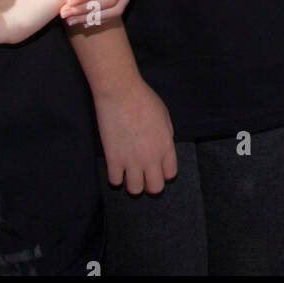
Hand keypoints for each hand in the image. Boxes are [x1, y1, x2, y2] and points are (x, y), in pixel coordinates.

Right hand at [94, 78, 177, 194]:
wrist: (120, 92)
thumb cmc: (143, 98)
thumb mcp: (164, 115)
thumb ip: (166, 134)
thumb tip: (163, 146)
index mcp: (166, 146)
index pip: (170, 174)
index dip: (163, 172)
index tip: (156, 166)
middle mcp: (151, 158)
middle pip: (155, 188)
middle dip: (150, 183)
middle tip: (143, 173)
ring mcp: (132, 161)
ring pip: (134, 190)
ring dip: (132, 182)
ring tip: (128, 171)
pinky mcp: (113, 159)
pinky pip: (115, 181)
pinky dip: (115, 176)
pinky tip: (115, 165)